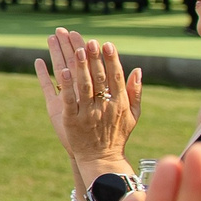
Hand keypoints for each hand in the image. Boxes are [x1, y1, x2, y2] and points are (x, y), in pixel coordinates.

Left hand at [33, 29, 141, 171]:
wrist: (101, 159)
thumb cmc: (117, 135)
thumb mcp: (132, 115)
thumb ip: (135, 92)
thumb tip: (137, 70)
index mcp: (120, 103)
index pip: (116, 77)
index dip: (111, 59)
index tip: (107, 43)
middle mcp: (105, 107)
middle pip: (99, 78)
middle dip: (94, 58)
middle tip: (90, 41)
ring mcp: (88, 114)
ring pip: (84, 86)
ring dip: (81, 67)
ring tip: (77, 49)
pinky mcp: (72, 121)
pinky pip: (69, 100)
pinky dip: (66, 86)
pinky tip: (62, 71)